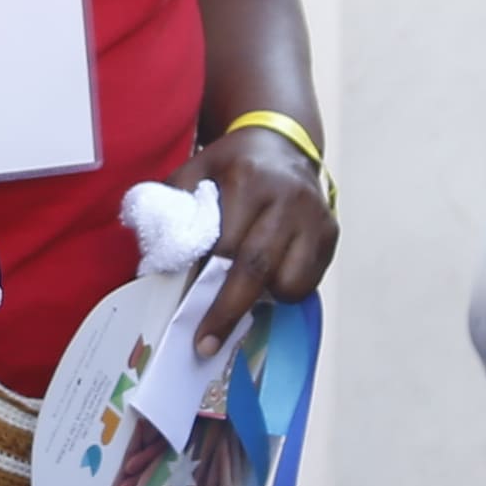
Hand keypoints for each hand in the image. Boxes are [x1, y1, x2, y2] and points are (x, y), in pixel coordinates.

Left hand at [186, 120, 338, 350]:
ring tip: (245, 290)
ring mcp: (315, 216)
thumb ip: (174, 206)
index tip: (185, 309)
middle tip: (205, 343)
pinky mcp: (331, 232)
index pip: (225, 243)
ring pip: (290, 281)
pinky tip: (269, 275)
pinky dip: (286, 288)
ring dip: (263, 297)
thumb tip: (154, 258)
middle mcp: (288, 197)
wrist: (283, 142)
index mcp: (249, 180)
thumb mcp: (196, 171)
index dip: (203, 278)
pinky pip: (308, 280)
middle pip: (257, 267)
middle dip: (228, 310)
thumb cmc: (231, 165)